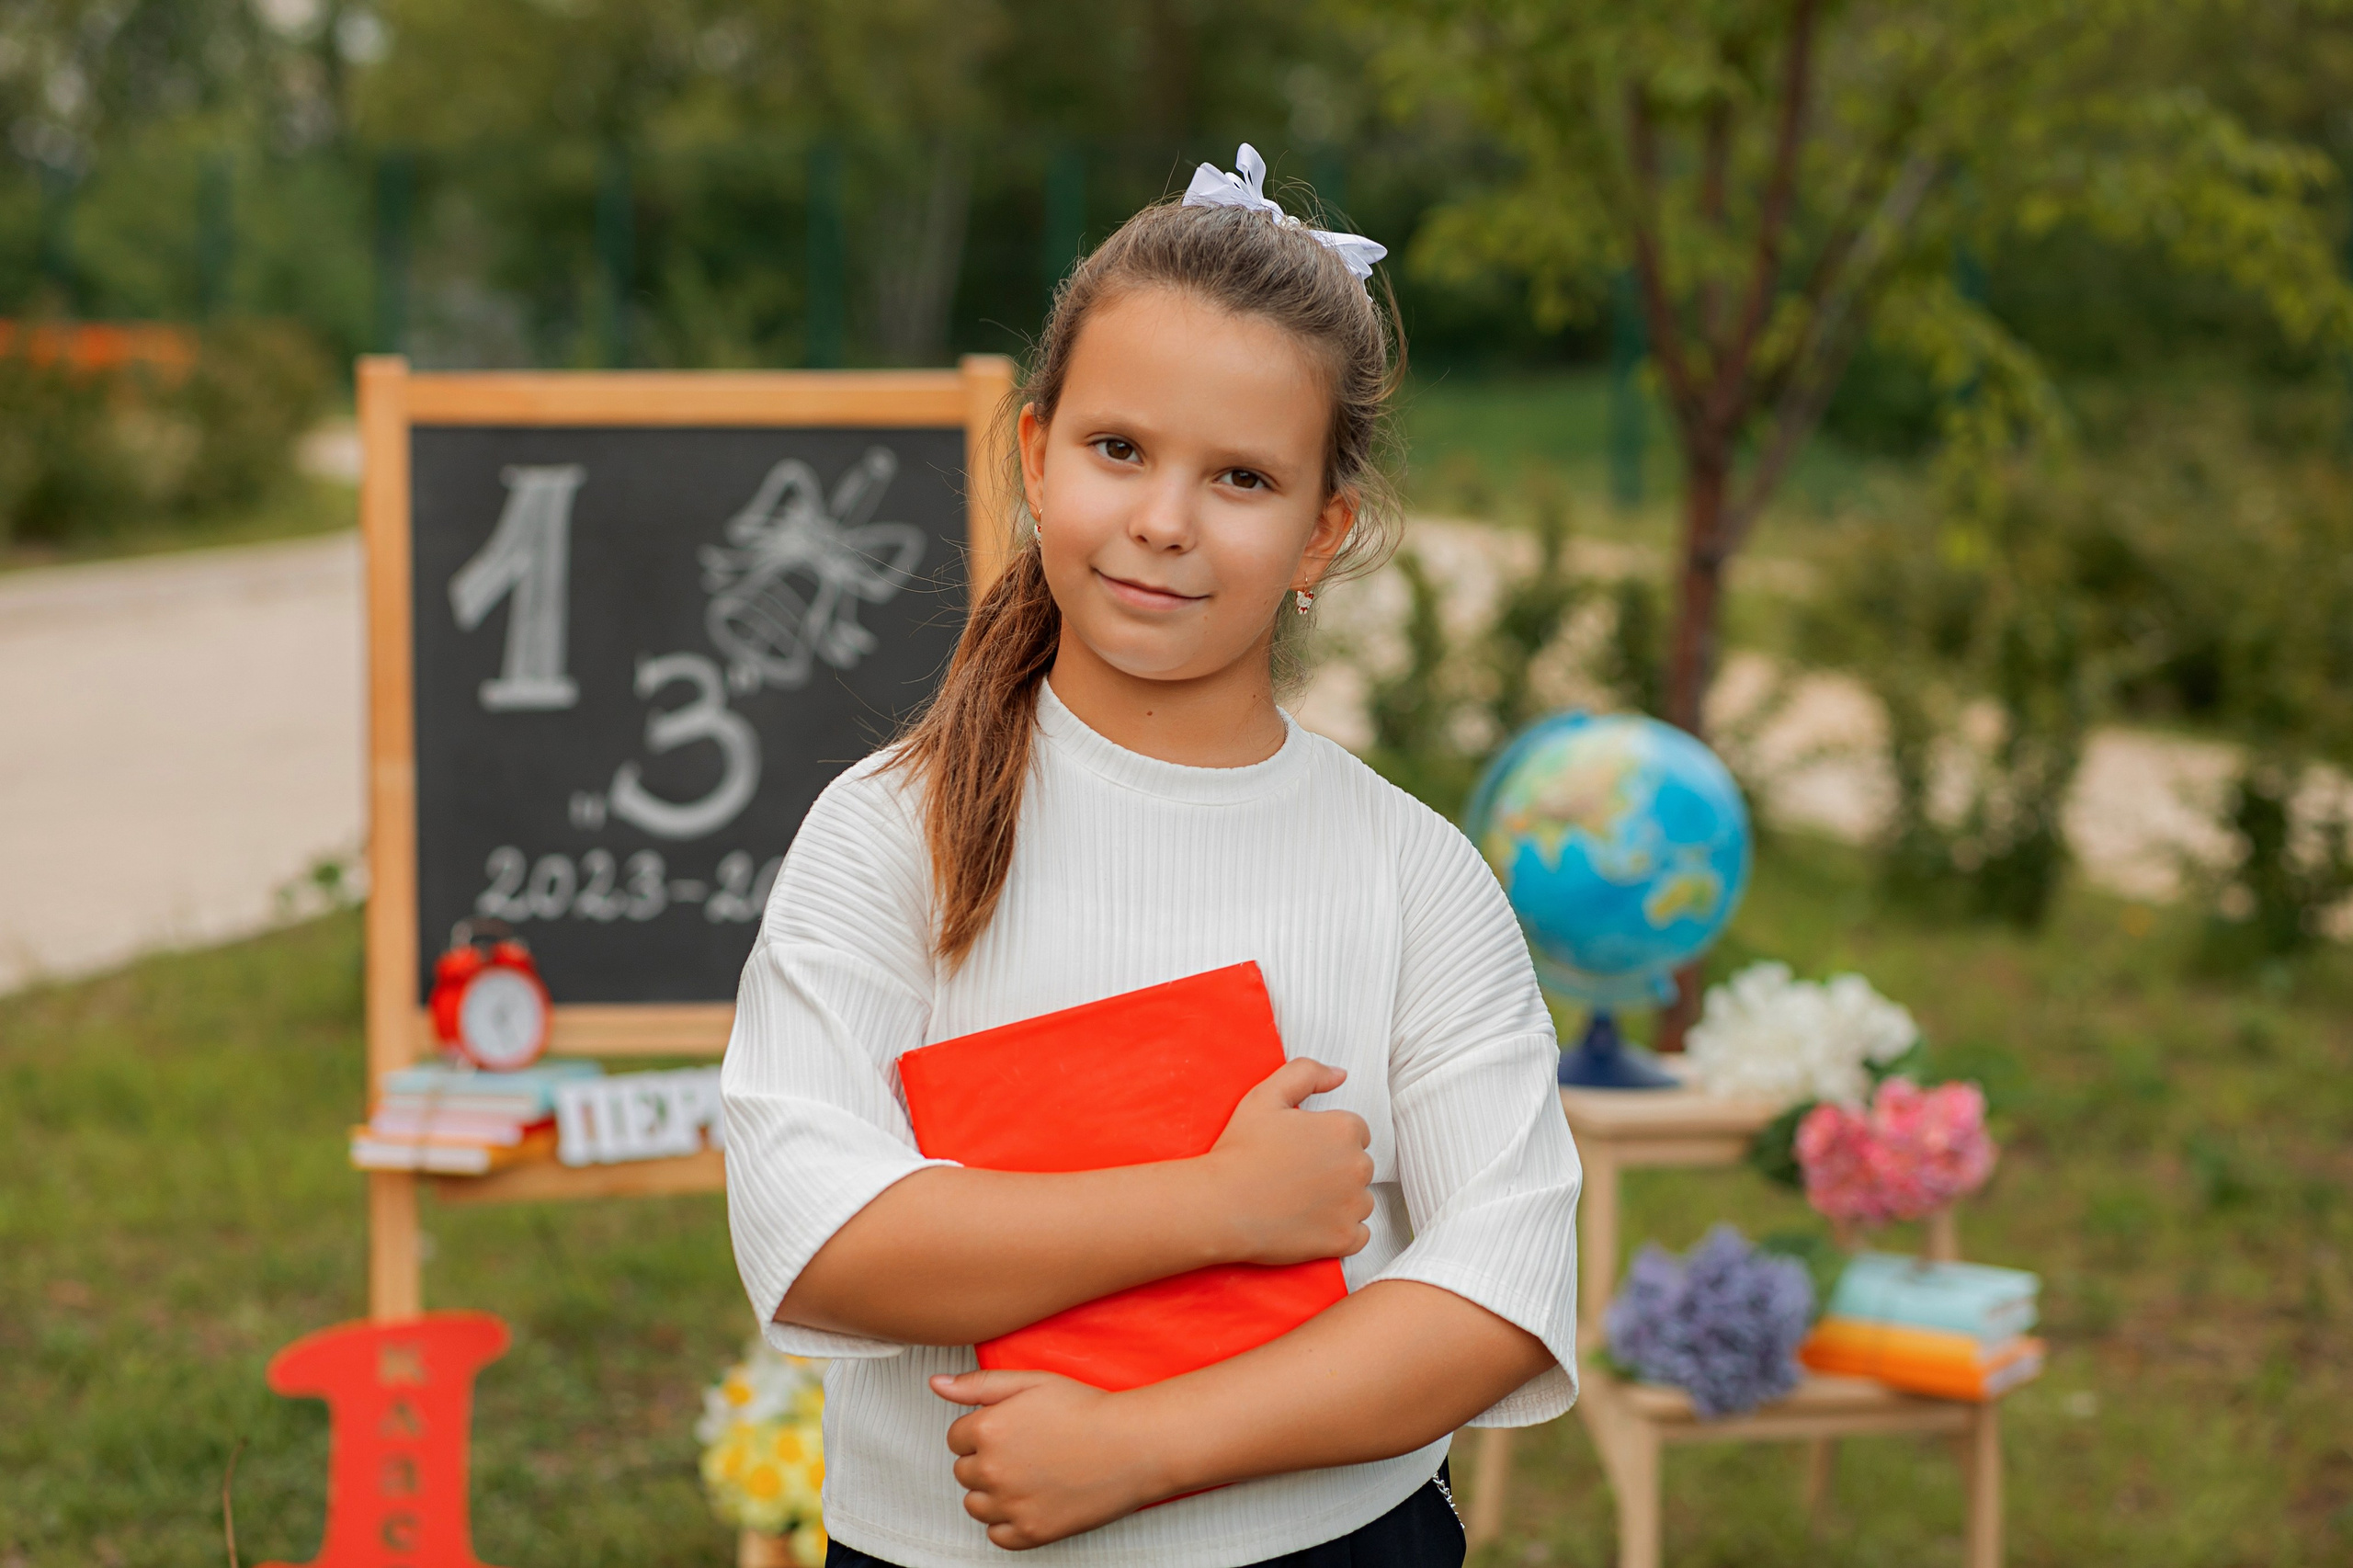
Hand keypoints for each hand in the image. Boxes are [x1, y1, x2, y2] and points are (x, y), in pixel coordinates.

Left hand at [932, 1369, 1166, 1547]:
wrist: (1132, 1445)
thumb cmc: (1086, 1409)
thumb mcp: (1031, 1381)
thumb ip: (978, 1384)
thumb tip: (937, 1384)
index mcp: (987, 1430)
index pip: (956, 1437)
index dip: (982, 1430)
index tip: (1010, 1429)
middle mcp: (992, 1470)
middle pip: (963, 1471)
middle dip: (986, 1460)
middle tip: (1024, 1450)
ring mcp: (1010, 1505)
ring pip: (975, 1504)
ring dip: (991, 1492)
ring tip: (1026, 1475)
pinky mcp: (1031, 1532)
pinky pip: (996, 1535)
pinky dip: (1007, 1522)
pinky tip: (1029, 1501)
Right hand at [1201, 1057, 1373, 1265]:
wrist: (1219, 1206)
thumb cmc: (1240, 1151)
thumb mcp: (1265, 1096)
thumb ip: (1306, 1072)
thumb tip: (1339, 1075)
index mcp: (1344, 1130)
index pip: (1355, 1132)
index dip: (1325, 1139)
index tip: (1300, 1150)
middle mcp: (1358, 1167)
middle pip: (1359, 1165)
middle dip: (1335, 1169)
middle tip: (1295, 1175)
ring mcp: (1353, 1207)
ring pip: (1360, 1200)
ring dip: (1340, 1201)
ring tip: (1299, 1200)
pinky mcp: (1344, 1240)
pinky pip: (1358, 1235)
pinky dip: (1341, 1232)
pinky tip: (1310, 1224)